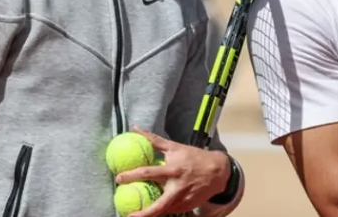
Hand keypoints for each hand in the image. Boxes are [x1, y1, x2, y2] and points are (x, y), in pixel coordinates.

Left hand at [113, 128, 230, 216]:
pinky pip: (172, 209)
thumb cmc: (194, 157)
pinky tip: (154, 211)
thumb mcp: (175, 147)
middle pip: (159, 205)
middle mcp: (178, 187)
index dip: (132, 175)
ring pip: (165, 210)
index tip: (118, 178)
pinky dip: (163, 209)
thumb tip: (136, 129)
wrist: (219, 171)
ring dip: (151, 214)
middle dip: (143, 214)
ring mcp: (184, 199)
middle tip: (129, 216)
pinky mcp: (188, 206)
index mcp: (173, 170)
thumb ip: (154, 140)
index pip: (149, 173)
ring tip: (138, 215)